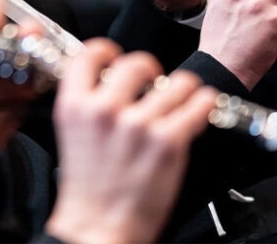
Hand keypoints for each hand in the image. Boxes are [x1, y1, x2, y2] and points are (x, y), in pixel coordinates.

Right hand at [46, 40, 215, 243]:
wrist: (99, 227)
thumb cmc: (89, 186)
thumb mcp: (72, 131)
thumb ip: (87, 100)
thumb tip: (107, 77)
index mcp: (75, 105)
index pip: (91, 53)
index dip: (108, 51)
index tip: (117, 57)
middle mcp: (105, 110)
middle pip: (137, 61)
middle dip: (149, 69)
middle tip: (152, 82)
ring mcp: (138, 125)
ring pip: (177, 81)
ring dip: (184, 88)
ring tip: (181, 97)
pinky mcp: (168, 142)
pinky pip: (198, 105)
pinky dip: (204, 103)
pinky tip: (200, 107)